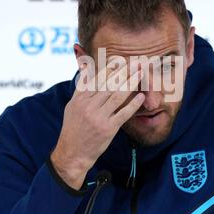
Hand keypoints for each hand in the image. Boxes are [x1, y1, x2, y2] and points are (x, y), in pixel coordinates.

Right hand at [50, 64, 144, 189]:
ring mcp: (98, 117)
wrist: (72, 153)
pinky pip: (123, 113)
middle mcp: (88, 106)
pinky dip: (133, 104)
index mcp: (80, 99)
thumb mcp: (72, 105)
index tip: (120, 60)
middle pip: (109, 84)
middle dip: (124, 72)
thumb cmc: (73, 128)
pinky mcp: (108, 129)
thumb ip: (81, 87)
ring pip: (117, 96)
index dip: (109, 68)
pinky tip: (141, 97)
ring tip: (140, 74)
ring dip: (131, 83)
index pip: (96, 79)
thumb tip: (86, 67)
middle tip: (136, 62)